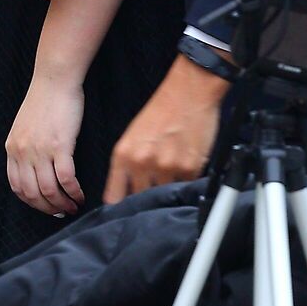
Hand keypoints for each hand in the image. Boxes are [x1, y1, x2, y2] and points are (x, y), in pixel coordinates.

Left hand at [6, 75, 85, 215]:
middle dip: (48, 208)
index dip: (32, 202)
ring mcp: (40, 150)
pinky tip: (81, 195)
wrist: (54, 80)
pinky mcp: (60, 146)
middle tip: (62, 212)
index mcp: (12, 148)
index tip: (45, 207)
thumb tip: (34, 169)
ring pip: (49, 191)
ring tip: (74, 206)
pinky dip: (74, 192)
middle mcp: (23, 152)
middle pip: (32, 194)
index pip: (16, 187)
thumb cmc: (44, 101)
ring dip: (63, 204)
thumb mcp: (24, 126)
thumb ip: (25, 147)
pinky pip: (66, 179)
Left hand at [104, 56, 227, 204]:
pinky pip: (187, 186)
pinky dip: (186, 181)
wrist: (188, 92)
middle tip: (153, 191)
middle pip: (141, 199)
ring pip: (165, 195)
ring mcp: (168, 167)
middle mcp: (143, 163)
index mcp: (123, 155)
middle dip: (146, 198)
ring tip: (172, 173)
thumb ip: (127, 164)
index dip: (120, 207)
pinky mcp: (190, 167)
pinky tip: (186, 165)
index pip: (115, 196)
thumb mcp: (133, 135)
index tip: (124, 213)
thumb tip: (126, 191)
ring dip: (168, 190)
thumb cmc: (161, 111)